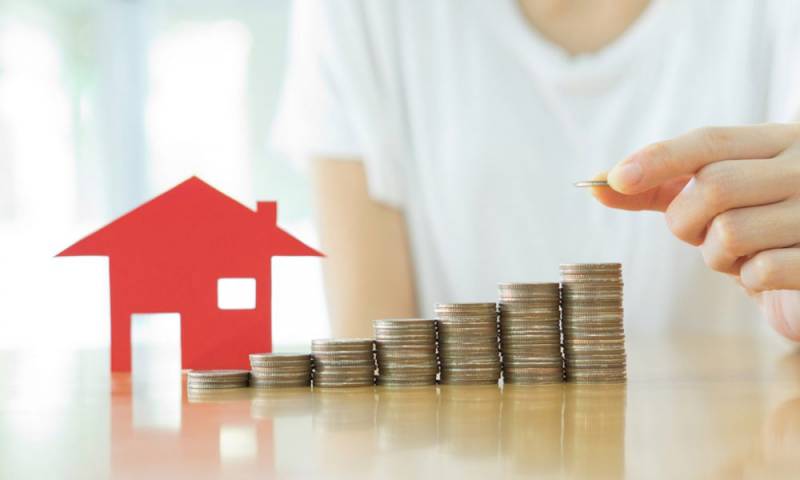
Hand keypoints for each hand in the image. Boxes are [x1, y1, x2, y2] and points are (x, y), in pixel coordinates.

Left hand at [593, 123, 799, 340]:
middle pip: (713, 185)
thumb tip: (597, 185)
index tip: (615, 180)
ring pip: (731, 231)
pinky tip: (769, 275)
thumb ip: (660, 188)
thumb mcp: (714, 200)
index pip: (711, 141)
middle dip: (687, 220)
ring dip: (718, 256)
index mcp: (781, 142)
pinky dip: (750, 279)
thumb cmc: (760, 231)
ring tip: (743, 255)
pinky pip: (761, 270)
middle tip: (702, 234)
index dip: (659, 159)